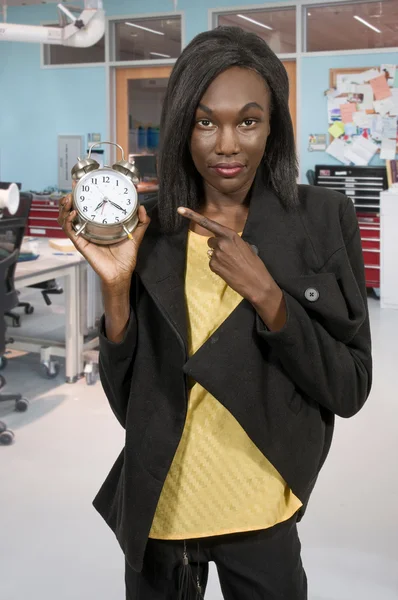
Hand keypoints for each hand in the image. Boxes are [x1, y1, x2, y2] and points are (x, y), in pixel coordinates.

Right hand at [58, 194, 149, 289]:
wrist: (121, 272)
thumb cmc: (125, 256)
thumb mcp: (135, 235)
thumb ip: (141, 222)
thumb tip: (141, 207)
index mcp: (98, 225)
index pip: (85, 207)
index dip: (80, 195)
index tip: (81, 183)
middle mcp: (87, 229)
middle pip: (70, 211)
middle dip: (68, 198)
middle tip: (73, 189)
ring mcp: (83, 236)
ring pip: (65, 219)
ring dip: (64, 207)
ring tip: (68, 199)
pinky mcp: (81, 244)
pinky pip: (70, 231)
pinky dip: (68, 221)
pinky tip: (73, 214)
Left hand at [177, 207, 286, 330]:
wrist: (256, 282)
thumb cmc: (254, 264)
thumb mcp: (245, 246)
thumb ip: (231, 241)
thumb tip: (219, 243)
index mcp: (230, 235)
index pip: (208, 223)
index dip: (192, 216)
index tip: (180, 210)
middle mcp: (221, 243)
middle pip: (211, 241)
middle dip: (218, 246)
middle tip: (231, 255)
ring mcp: (216, 255)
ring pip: (212, 252)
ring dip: (219, 257)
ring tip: (232, 264)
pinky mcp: (213, 266)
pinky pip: (212, 262)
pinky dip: (218, 266)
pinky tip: (228, 270)